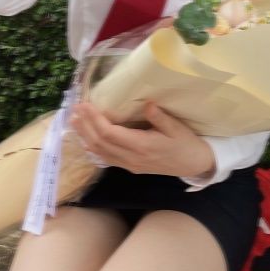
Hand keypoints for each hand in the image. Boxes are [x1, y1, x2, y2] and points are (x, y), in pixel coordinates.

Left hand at [68, 100, 214, 177]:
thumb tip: (147, 103)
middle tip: (74, 109)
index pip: (110, 134)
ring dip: (85, 136)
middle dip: (85, 126)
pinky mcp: (130, 167)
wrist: (194, 165)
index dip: (94, 120)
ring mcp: (130, 165)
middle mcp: (132, 159)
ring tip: (74, 121)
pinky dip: (93, 147)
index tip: (85, 105)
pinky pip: (106, 158)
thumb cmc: (186, 143)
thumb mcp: (177, 128)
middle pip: (100, 143)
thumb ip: (160, 117)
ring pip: (100, 152)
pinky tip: (86, 138)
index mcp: (142, 147)